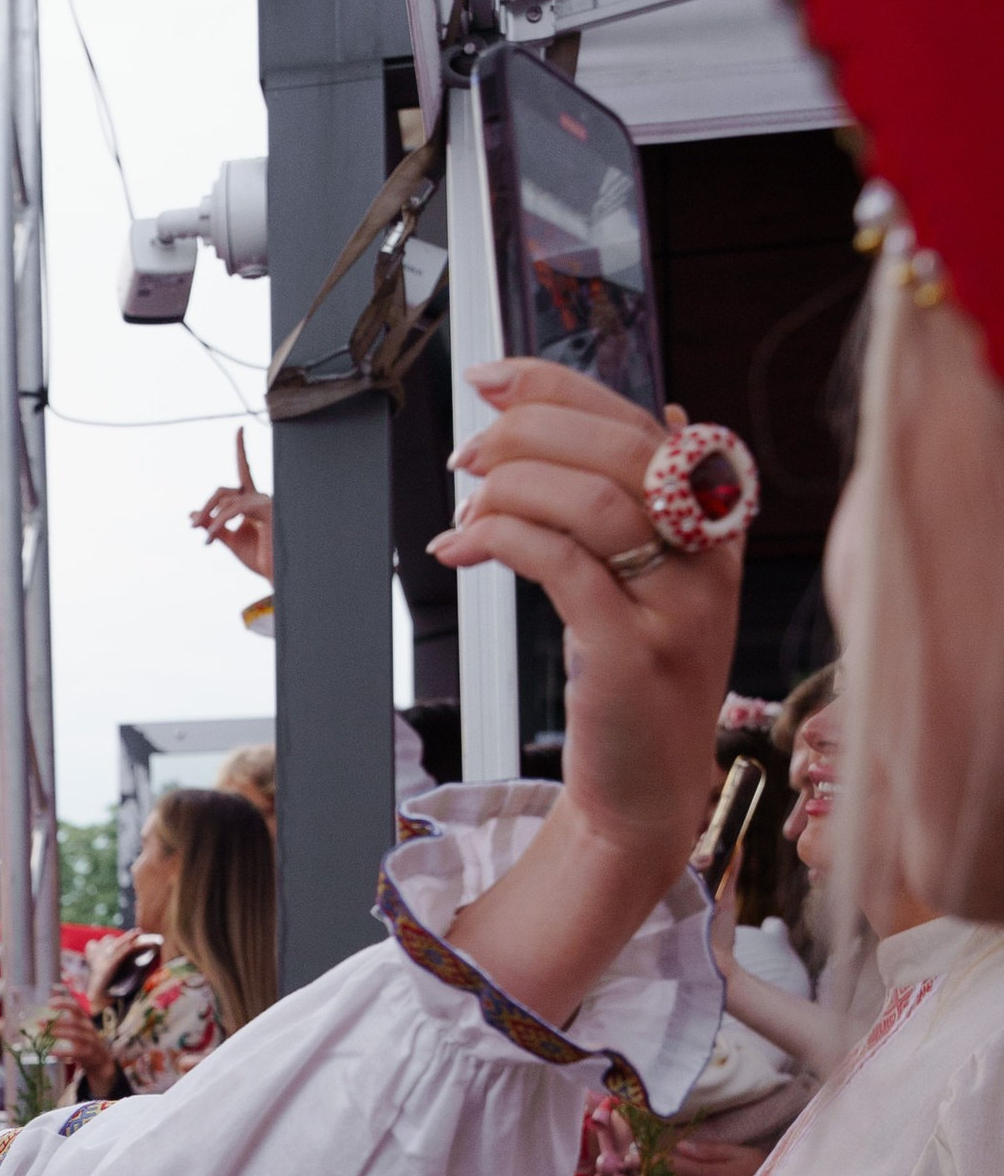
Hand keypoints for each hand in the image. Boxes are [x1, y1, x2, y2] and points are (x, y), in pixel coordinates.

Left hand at [49, 987, 117, 1095]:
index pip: (76, 1007)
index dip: (63, 1003)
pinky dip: (61, 1051)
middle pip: (73, 1022)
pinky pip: (74, 1052)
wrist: (101, 1061)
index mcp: (84, 1020)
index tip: (49, 1004)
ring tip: (43, 1034)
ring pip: (74, 1035)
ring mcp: (90, 1041)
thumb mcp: (79, 1029)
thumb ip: (66, 1021)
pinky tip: (49, 1051)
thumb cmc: (85, 1042)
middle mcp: (88, 1028)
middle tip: (40, 1022)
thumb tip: (45, 1015)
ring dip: (58, 1033)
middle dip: (56, 1021)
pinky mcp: (88, 1054)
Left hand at [188, 432, 273, 581]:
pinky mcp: (266, 508)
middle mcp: (258, 498)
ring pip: (226, 499)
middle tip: (193, 524)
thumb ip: (213, 526)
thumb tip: (193, 514)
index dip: (241, 449)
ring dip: (209, 518)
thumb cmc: (259, 558)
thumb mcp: (229, 540)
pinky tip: (210, 538)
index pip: (243, 470)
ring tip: (206, 539)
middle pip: (224, 489)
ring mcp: (264, 502)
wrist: (275, 573)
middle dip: (206, 505)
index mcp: (251, 502)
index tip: (240, 429)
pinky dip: (218, 522)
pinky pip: (233, 508)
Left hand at [439, 363, 742, 1030]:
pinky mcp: (634, 655)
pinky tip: (460, 548)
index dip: (561, 389)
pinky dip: (504, 541)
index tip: (491, 378)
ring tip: (463, 505)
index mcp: (715, 527)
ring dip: (511, 487)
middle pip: (621, 451)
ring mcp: (678, 609)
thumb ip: (653, 502)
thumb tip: (664, 408)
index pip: (641, 423)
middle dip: (529, 434)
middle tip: (467, 452)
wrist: (645, 797)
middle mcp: (709, 560)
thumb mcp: (658, 585)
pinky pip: (564, 568)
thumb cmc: (637, 686)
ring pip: (595, 503)